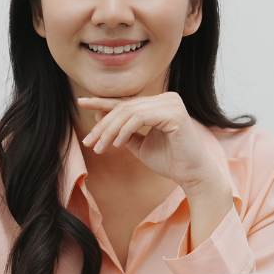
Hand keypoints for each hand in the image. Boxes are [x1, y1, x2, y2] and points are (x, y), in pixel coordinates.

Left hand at [78, 94, 220, 192]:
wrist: (192, 175)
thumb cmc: (170, 161)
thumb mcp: (140, 144)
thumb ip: (123, 131)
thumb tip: (99, 116)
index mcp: (160, 103)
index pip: (126, 101)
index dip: (102, 102)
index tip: (81, 103)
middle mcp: (167, 98)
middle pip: (125, 107)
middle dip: (103, 125)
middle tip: (88, 141)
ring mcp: (171, 104)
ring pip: (129, 112)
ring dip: (110, 130)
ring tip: (99, 147)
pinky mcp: (174, 114)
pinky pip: (140, 118)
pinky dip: (124, 131)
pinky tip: (116, 144)